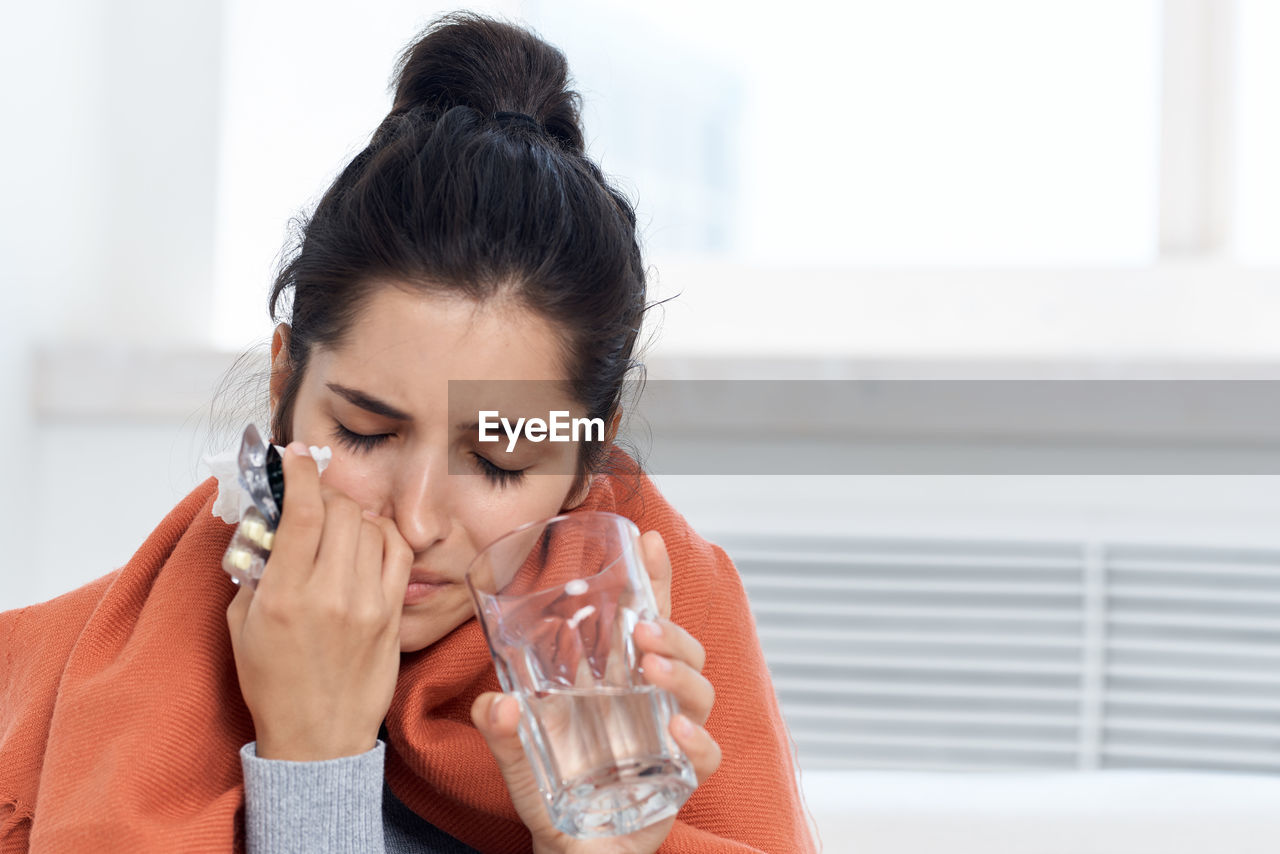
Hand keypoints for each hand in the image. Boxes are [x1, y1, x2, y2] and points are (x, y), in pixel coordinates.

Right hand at [226, 442, 412, 759]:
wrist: (318, 739)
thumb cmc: (274, 685)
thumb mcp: (242, 625)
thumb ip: (253, 569)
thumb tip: (266, 522)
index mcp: (285, 597)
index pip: (303, 513)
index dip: (300, 473)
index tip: (294, 456)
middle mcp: (331, 595)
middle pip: (342, 512)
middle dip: (326, 493)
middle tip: (313, 498)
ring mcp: (369, 604)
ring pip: (371, 527)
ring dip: (353, 514)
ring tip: (337, 524)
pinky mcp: (394, 614)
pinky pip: (398, 552)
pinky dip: (383, 535)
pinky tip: (368, 539)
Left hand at [471, 531, 721, 853]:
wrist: (571, 849)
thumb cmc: (552, 791)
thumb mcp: (517, 754)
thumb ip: (501, 729)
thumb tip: (492, 700)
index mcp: (618, 679)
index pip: (645, 619)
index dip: (653, 580)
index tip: (650, 542)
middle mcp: (651, 700)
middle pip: (682, 648)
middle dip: (669, 632)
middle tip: (641, 630)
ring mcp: (670, 735)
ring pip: (700, 691)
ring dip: (681, 673)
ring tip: (652, 668)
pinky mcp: (680, 777)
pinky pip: (705, 753)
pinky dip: (696, 739)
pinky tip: (674, 730)